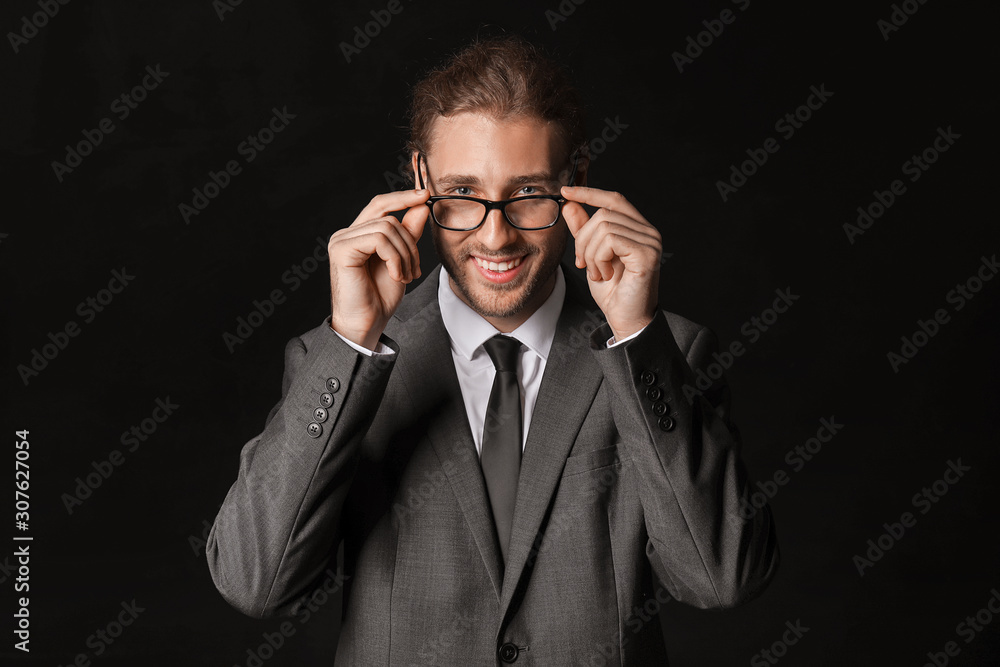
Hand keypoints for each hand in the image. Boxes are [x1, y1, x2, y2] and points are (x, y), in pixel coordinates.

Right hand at [328, 189, 429, 349]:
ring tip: (405, 276)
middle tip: (415, 269)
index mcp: (358, 234)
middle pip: (388, 216)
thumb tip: (421, 206)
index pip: (380, 205)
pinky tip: (395, 276)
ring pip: (387, 228)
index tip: (426, 195)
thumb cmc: (380, 297)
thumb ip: (409, 233)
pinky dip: (395, 258)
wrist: (367, 324)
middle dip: (410, 242)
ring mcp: (341, 241)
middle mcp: (346, 234)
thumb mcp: (402, 260)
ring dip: (405, 254)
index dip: (402, 197)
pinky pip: (379, 239)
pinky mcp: (341, 250)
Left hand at [562, 186, 660, 340]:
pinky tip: (605, 274)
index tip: (565, 191)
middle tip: (583, 264)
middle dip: (583, 239)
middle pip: (603, 214)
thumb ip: (582, 230)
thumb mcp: (590, 256)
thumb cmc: (613, 291)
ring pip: (603, 226)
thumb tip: (570, 204)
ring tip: (598, 272)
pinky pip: (610, 241)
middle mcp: (648, 231)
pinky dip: (598, 259)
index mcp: (637, 228)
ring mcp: (650, 241)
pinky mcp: (647, 253)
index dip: (589, 192)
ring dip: (590, 254)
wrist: (625, 319)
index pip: (614, 199)